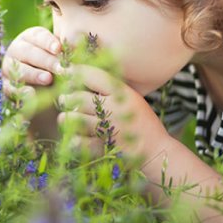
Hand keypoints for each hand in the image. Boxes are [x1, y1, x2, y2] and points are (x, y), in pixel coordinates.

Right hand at [1, 26, 61, 100]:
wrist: (46, 95)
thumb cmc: (58, 70)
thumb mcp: (63, 59)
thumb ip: (67, 53)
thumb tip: (78, 47)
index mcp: (31, 38)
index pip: (39, 36)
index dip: (48, 42)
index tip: (59, 49)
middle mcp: (17, 49)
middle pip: (29, 52)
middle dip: (46, 61)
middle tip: (61, 68)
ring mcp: (8, 67)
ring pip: (19, 69)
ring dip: (34, 74)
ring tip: (48, 79)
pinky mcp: (6, 86)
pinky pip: (11, 88)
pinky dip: (21, 91)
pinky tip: (31, 94)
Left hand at [54, 64, 169, 158]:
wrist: (157, 151)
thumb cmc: (143, 123)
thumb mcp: (132, 99)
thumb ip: (111, 88)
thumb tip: (81, 74)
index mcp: (123, 93)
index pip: (92, 75)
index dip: (74, 70)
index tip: (65, 70)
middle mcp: (114, 109)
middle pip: (77, 97)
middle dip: (67, 98)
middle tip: (64, 99)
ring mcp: (107, 129)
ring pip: (72, 118)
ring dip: (66, 118)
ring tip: (67, 118)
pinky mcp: (102, 148)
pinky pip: (76, 141)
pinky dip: (72, 139)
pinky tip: (75, 137)